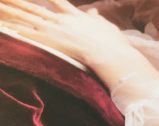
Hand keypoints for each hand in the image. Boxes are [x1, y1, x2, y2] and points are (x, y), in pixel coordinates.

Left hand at [0, 0, 129, 63]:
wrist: (109, 53)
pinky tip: (5, 29)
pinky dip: (15, 31)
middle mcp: (61, 20)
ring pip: (26, 18)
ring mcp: (54, 30)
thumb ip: (97, 19)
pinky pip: (28, 35)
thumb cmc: (113, 43)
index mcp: (74, 15)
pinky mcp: (51, 41)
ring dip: (10, 13)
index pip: (55, 1)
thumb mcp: (107, 27)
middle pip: (34, 7)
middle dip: (17, 2)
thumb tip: (94, 13)